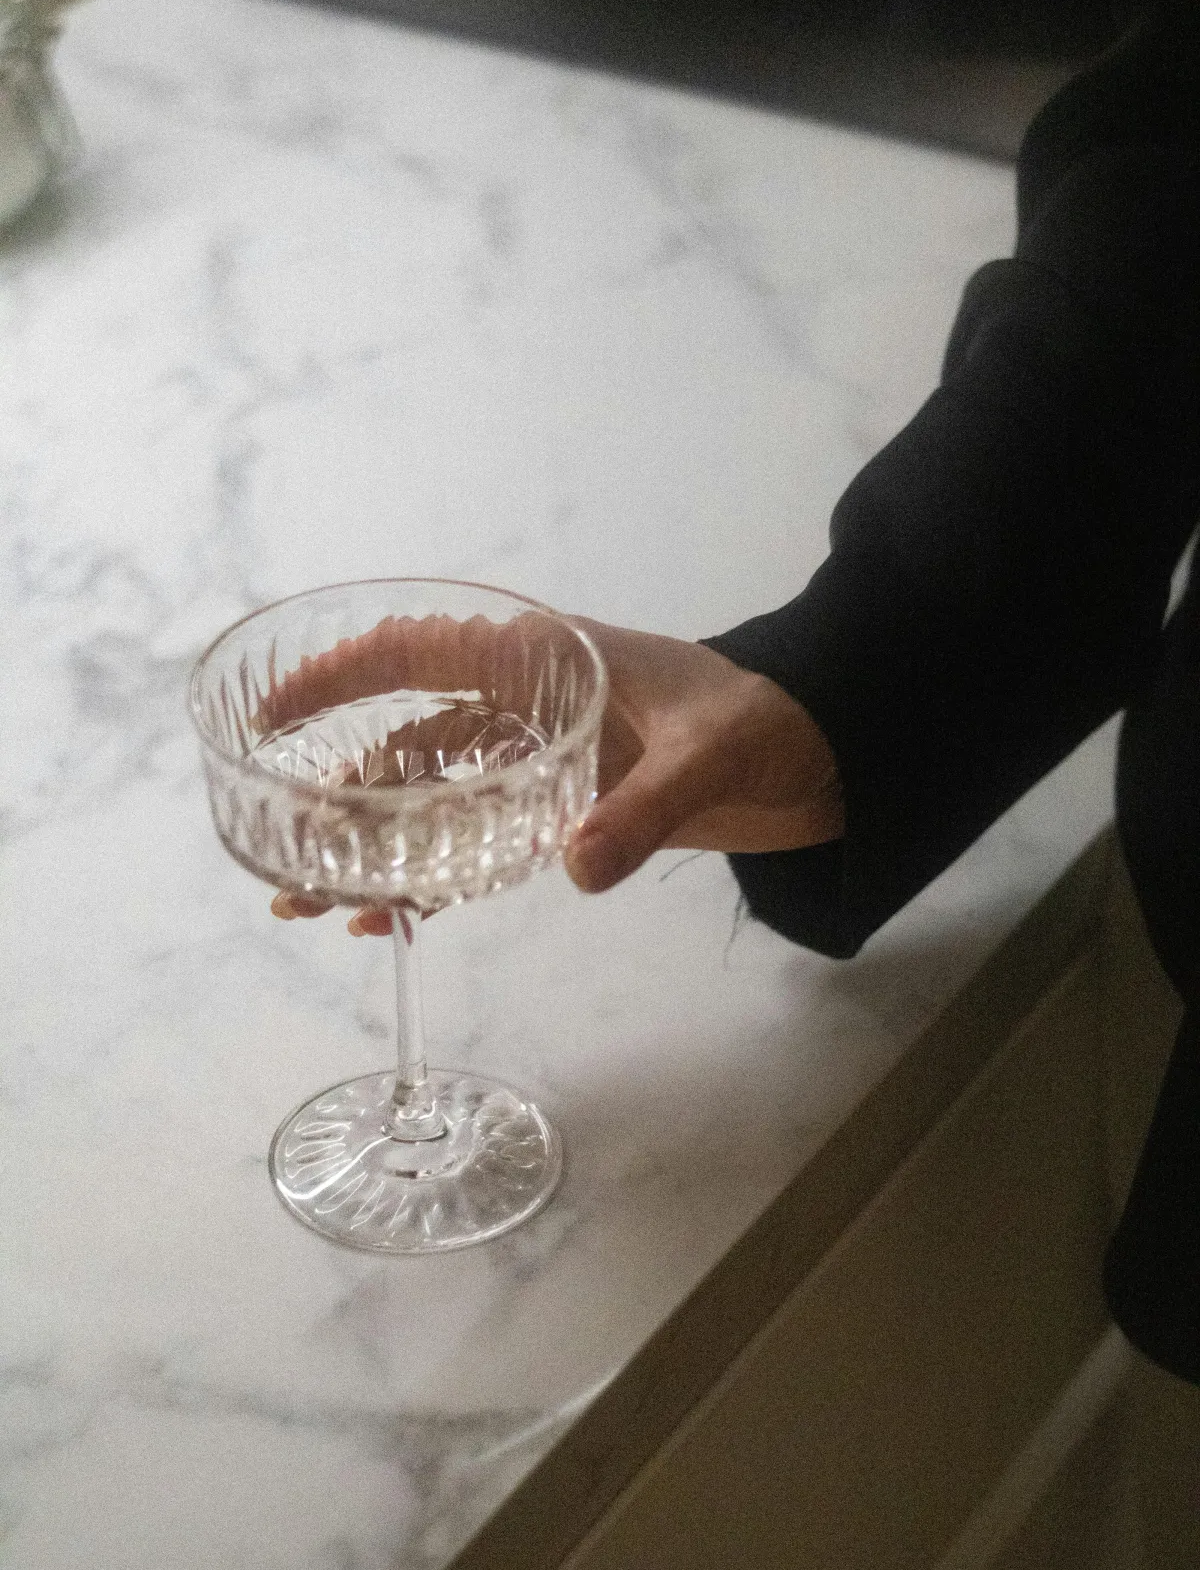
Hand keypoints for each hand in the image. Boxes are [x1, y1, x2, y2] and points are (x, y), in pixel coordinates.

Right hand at [267, 614, 844, 929]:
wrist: (823, 753)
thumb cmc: (768, 723)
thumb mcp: (708, 758)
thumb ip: (644, 811)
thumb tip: (574, 870)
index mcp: (543, 657)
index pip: (415, 650)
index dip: (335, 677)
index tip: (271, 716)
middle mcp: (522, 702)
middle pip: (404, 739)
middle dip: (339, 797)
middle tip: (284, 855)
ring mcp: (536, 758)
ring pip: (429, 796)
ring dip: (374, 847)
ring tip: (315, 902)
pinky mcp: (558, 807)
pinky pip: (476, 837)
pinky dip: (432, 874)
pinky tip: (393, 919)